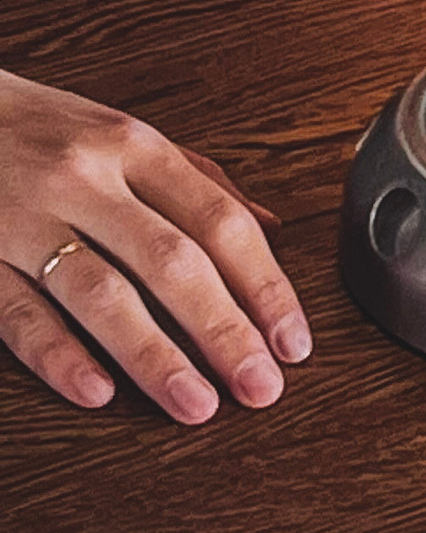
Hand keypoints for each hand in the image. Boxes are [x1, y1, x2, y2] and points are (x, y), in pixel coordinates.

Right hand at [0, 68, 309, 421]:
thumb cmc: (38, 128)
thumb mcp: (122, 133)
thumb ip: (197, 180)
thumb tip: (270, 228)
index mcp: (133, 146)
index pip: (218, 220)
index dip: (264, 285)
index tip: (292, 341)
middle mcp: (84, 178)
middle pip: (170, 260)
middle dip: (224, 330)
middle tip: (260, 387)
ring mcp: (23, 218)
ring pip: (99, 292)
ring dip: (153, 355)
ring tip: (195, 404)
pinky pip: (17, 311)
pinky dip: (58, 354)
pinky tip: (96, 390)